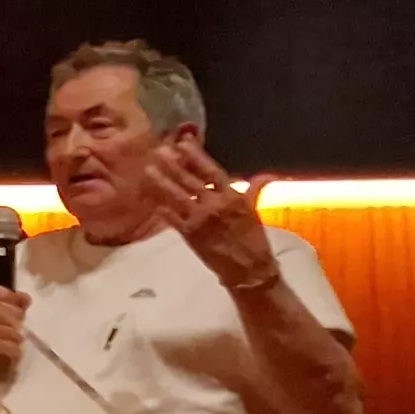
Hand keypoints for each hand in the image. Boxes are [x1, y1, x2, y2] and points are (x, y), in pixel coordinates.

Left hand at [122, 141, 282, 287]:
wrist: (249, 269)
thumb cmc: (254, 240)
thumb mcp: (255, 212)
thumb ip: (254, 191)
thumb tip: (265, 175)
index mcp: (232, 197)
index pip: (212, 171)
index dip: (196, 157)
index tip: (183, 144)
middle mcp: (215, 204)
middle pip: (190, 180)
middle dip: (174, 165)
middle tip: (159, 151)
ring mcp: (200, 219)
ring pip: (177, 196)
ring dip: (162, 182)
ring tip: (149, 169)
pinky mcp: (190, 234)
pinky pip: (172, 218)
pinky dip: (162, 208)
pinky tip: (151, 200)